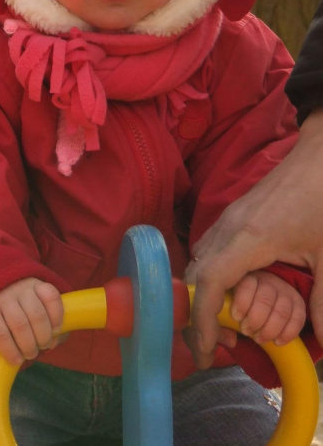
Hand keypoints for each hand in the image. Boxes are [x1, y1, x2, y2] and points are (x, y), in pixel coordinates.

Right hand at [0, 278, 63, 364]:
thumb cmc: (19, 312)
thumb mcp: (36, 311)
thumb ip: (53, 326)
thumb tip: (55, 341)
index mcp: (34, 285)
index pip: (51, 296)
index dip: (57, 317)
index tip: (56, 331)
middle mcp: (18, 289)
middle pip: (37, 315)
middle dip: (43, 337)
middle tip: (42, 346)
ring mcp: (1, 300)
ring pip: (20, 325)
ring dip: (29, 346)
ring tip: (30, 354)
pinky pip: (2, 335)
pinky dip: (12, 351)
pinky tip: (16, 359)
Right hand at [185, 109, 322, 367]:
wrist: (319, 156)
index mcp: (249, 237)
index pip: (210, 282)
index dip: (202, 319)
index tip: (207, 349)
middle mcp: (228, 227)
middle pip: (195, 275)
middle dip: (198, 315)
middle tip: (219, 347)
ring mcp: (227, 220)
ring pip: (198, 263)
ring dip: (203, 296)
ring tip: (226, 325)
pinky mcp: (232, 217)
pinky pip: (208, 252)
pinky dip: (211, 279)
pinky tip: (232, 293)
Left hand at [231, 270, 305, 345]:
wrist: (258, 297)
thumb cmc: (238, 301)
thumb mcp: (226, 302)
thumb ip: (222, 320)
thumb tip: (230, 341)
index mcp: (246, 275)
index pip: (246, 285)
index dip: (241, 303)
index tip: (235, 318)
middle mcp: (267, 279)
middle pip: (265, 300)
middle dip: (255, 321)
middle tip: (246, 332)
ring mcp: (284, 289)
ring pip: (282, 310)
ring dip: (270, 330)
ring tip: (259, 339)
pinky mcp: (297, 301)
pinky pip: (298, 318)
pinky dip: (288, 333)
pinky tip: (277, 342)